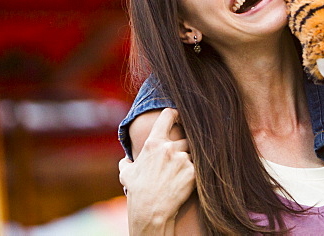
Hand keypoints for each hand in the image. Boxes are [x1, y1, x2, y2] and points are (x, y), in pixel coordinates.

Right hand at [120, 109, 195, 230]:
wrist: (150, 210)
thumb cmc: (137, 191)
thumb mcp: (126, 174)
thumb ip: (127, 163)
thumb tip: (126, 160)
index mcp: (153, 143)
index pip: (168, 116)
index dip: (174, 114)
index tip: (178, 115)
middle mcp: (169, 148)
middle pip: (184, 139)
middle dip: (182, 148)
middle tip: (176, 161)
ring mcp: (182, 159)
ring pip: (191, 154)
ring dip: (187, 162)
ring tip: (178, 176)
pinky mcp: (192, 172)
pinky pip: (197, 168)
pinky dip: (193, 174)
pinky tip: (185, 183)